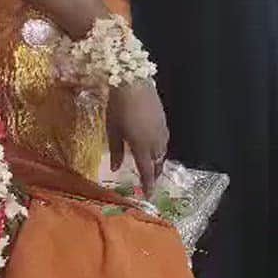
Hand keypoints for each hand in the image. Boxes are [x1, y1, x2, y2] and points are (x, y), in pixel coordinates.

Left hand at [106, 80, 168, 197]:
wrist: (134, 82)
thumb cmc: (119, 107)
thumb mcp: (112, 130)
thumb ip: (115, 150)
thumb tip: (115, 168)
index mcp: (142, 146)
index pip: (147, 171)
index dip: (149, 184)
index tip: (150, 196)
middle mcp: (155, 141)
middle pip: (158, 163)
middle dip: (154, 174)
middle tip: (150, 182)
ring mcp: (162, 129)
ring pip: (163, 151)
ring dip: (158, 161)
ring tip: (152, 166)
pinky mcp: (163, 120)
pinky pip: (165, 140)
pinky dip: (160, 148)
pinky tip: (154, 146)